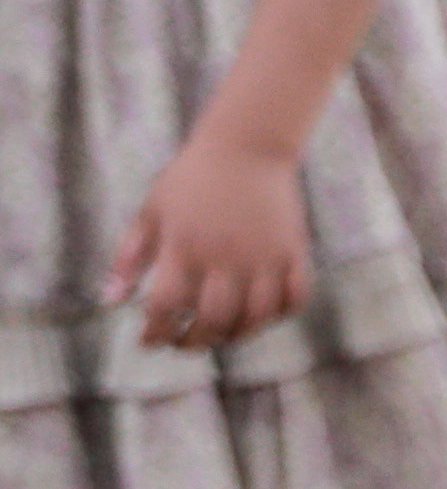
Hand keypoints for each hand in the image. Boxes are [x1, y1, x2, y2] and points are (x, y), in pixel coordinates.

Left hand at [109, 137, 312, 351]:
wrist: (246, 145)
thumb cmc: (191, 178)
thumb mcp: (150, 212)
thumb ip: (128, 257)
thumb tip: (109, 301)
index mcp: (184, 247)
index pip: (166, 306)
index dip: (155, 332)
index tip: (149, 341)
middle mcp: (225, 256)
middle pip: (212, 319)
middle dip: (195, 341)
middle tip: (185, 343)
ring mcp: (264, 256)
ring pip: (255, 316)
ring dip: (237, 335)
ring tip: (222, 335)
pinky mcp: (292, 251)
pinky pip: (294, 297)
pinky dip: (280, 314)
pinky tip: (262, 315)